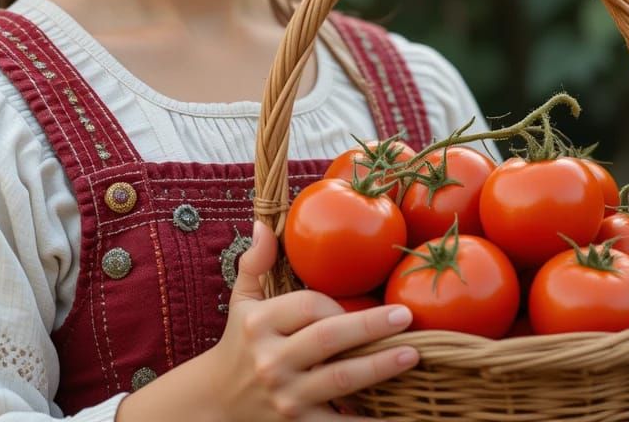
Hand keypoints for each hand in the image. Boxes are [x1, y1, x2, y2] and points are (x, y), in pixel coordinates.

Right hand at [206, 219, 419, 420]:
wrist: (217, 402)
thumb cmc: (238, 343)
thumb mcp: (241, 300)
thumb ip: (254, 262)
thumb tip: (264, 225)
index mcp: (258, 323)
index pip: (307, 306)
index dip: (336, 303)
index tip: (356, 305)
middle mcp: (271, 359)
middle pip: (329, 338)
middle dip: (371, 326)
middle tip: (406, 316)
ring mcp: (286, 396)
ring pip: (342, 379)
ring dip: (380, 366)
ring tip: (412, 354)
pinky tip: (399, 416)